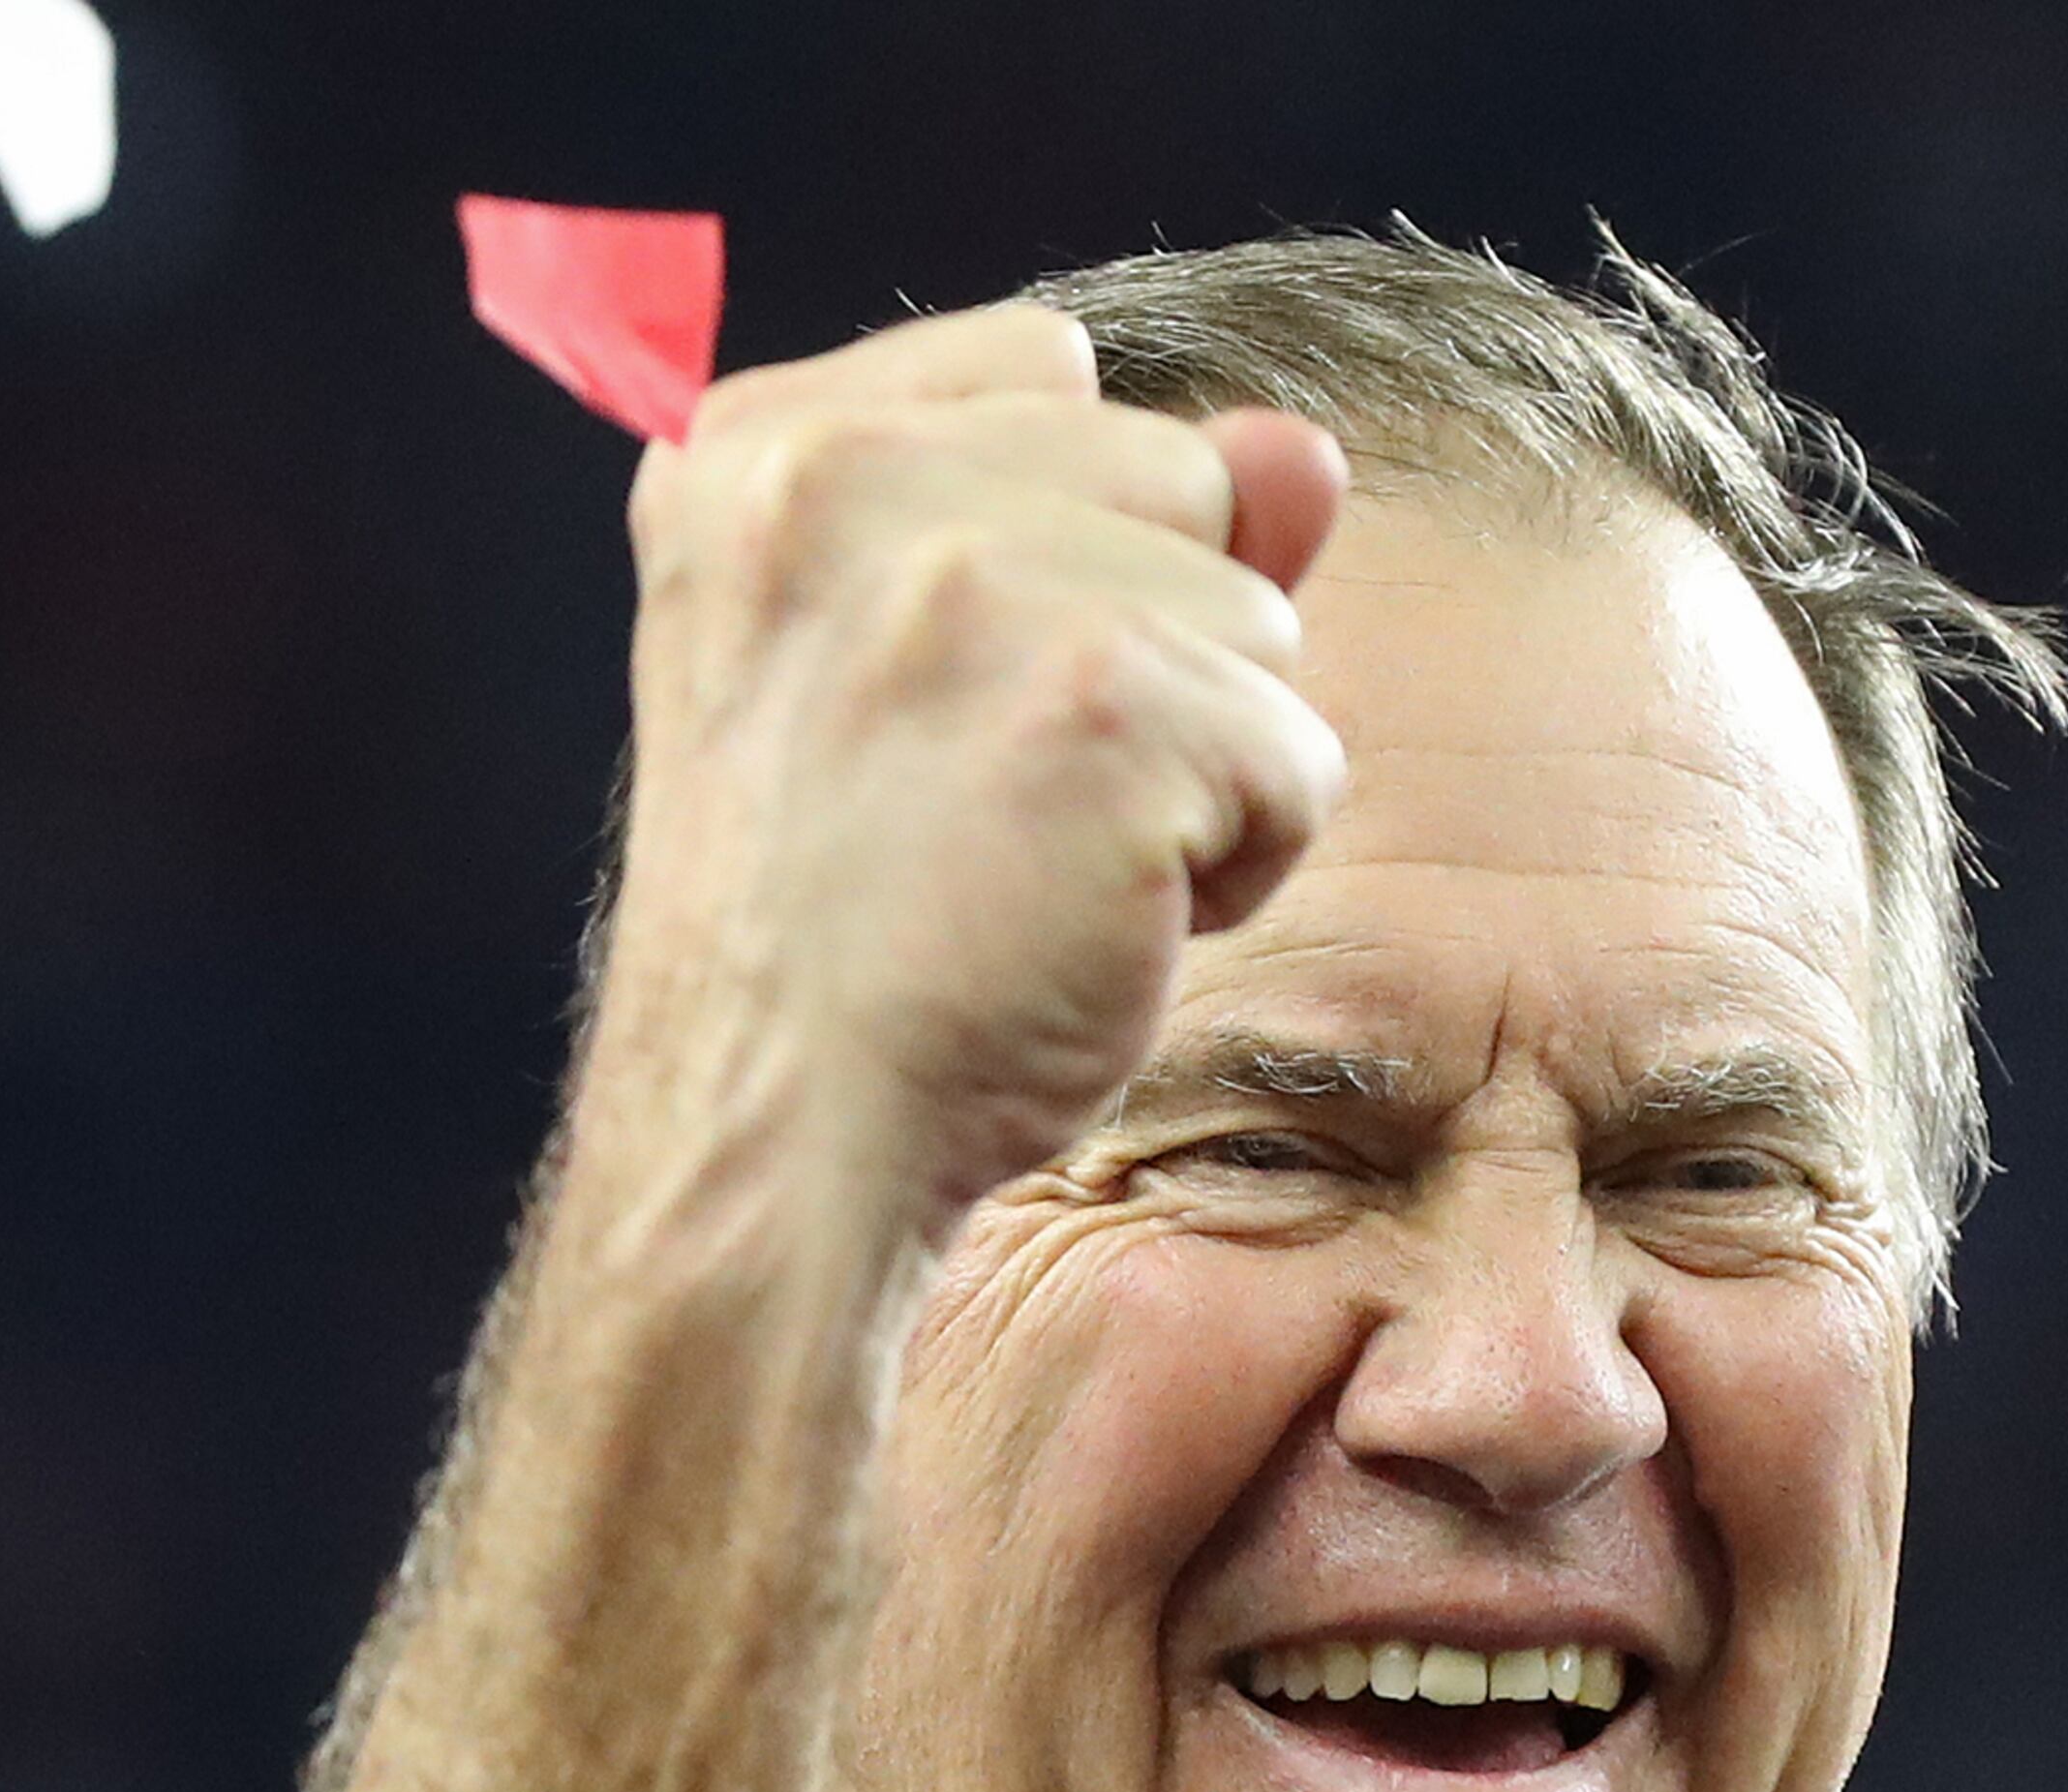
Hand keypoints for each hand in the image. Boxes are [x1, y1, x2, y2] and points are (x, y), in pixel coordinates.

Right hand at [571, 305, 1350, 1244]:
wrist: (772, 1141)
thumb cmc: (839, 942)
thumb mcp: (919, 682)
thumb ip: (1103, 527)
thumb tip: (1311, 452)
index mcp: (755, 450)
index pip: (1047, 375)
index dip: (1065, 550)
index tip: (952, 705)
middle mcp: (849, 478)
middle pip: (1175, 476)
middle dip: (1150, 652)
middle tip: (998, 809)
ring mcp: (981, 583)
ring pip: (1256, 616)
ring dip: (1202, 767)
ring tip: (1042, 871)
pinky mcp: (1111, 705)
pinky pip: (1298, 752)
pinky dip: (1241, 866)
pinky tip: (1104, 927)